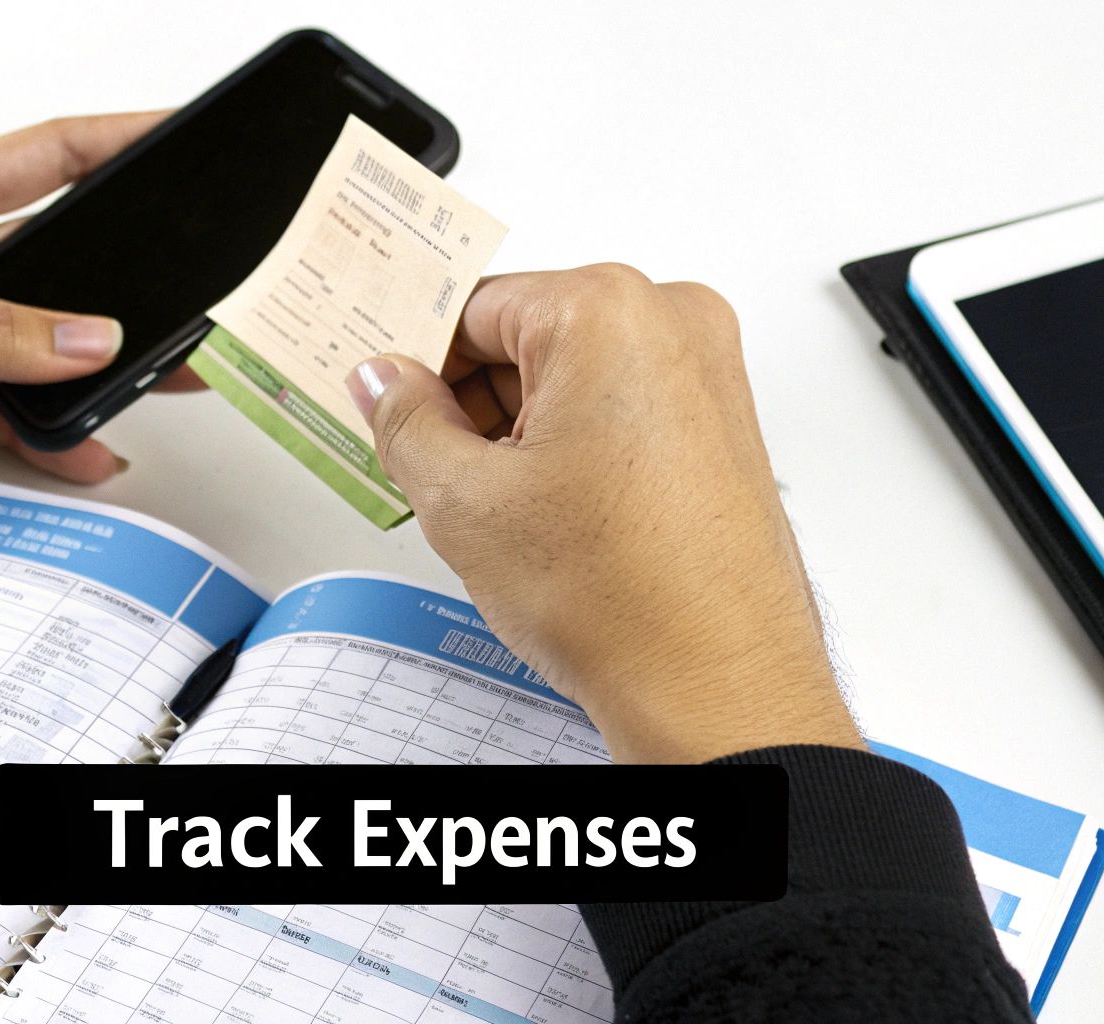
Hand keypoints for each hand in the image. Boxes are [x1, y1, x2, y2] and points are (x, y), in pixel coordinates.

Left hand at [0, 112, 198, 507]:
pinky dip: (41, 428)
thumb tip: (89, 337)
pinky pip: (4, 401)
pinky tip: (80, 445)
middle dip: (124, 279)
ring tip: (157, 382)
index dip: (118, 140)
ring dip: (88, 368)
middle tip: (190, 291)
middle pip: (57, 258)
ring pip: (38, 340)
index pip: (45, 158)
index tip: (179, 135)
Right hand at [345, 265, 861, 762]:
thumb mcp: (466, 502)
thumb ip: (404, 421)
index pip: (473, 305)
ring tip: (503, 513)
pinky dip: (571, 451)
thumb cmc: (630, 601)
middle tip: (433, 468)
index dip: (418, 361)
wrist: (717, 689)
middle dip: (471, 402)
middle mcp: (674, 325)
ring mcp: (707, 377)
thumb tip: (384, 381)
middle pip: (526, 336)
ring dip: (519, 433)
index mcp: (609, 311)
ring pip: (572, 378)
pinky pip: (618, 410)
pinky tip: (549, 519)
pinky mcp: (719, 427)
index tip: (388, 394)